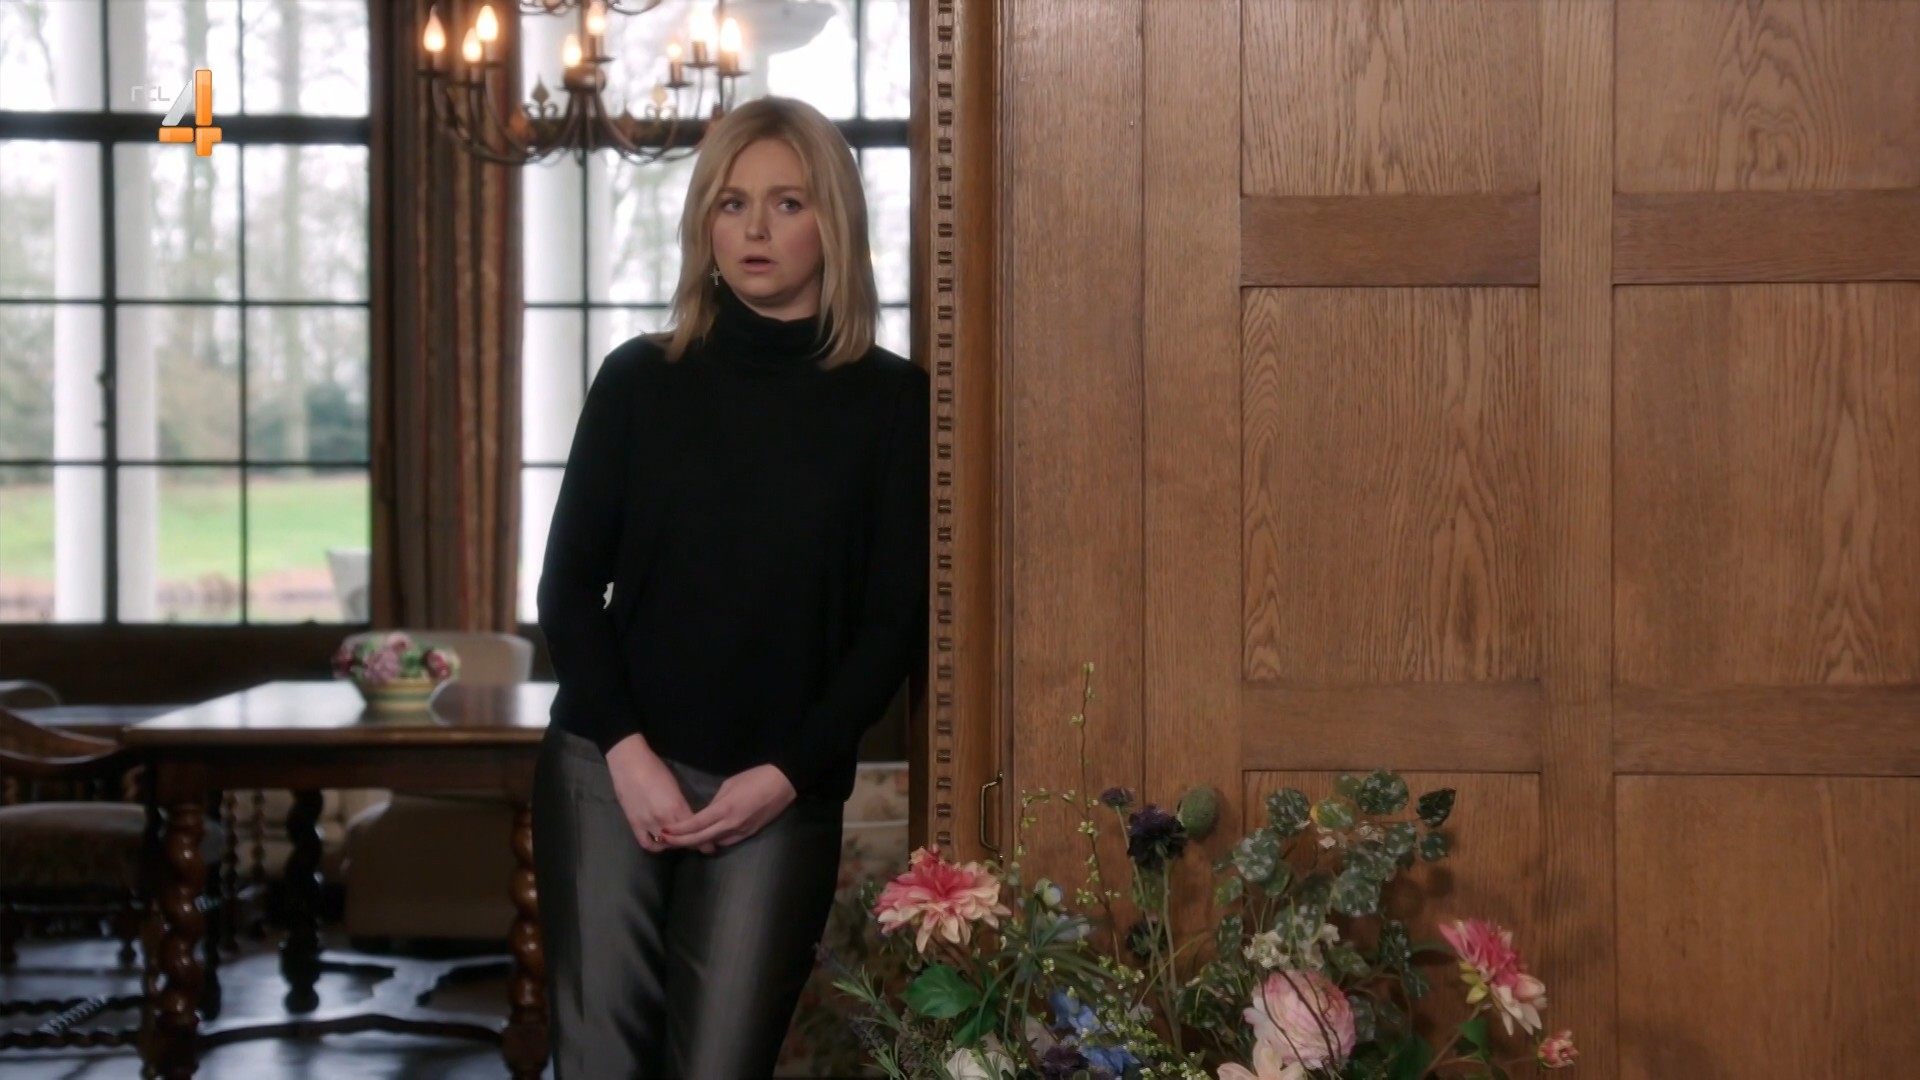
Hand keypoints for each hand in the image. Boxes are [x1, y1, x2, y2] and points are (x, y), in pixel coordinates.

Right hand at [603, 734, 692, 853]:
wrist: (629, 763)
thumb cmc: (655, 768)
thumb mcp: (675, 786)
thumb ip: (681, 805)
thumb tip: (688, 817)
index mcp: (677, 806)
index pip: (694, 830)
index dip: (703, 840)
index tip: (710, 845)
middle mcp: (663, 819)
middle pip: (681, 840)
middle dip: (691, 843)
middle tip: (697, 844)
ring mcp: (647, 823)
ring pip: (665, 845)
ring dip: (673, 845)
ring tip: (678, 841)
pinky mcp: (634, 824)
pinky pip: (646, 844)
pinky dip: (655, 846)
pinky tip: (660, 842)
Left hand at [660, 765, 796, 852]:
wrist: (784, 783)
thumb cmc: (756, 777)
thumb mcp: (730, 784)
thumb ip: (716, 802)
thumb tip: (707, 813)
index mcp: (725, 809)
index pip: (695, 824)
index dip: (678, 830)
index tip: (664, 831)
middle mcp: (731, 824)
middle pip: (701, 839)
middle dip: (681, 841)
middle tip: (665, 840)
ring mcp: (742, 831)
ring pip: (714, 843)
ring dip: (698, 843)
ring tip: (684, 840)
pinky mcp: (750, 833)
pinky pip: (728, 841)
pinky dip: (715, 841)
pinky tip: (708, 838)